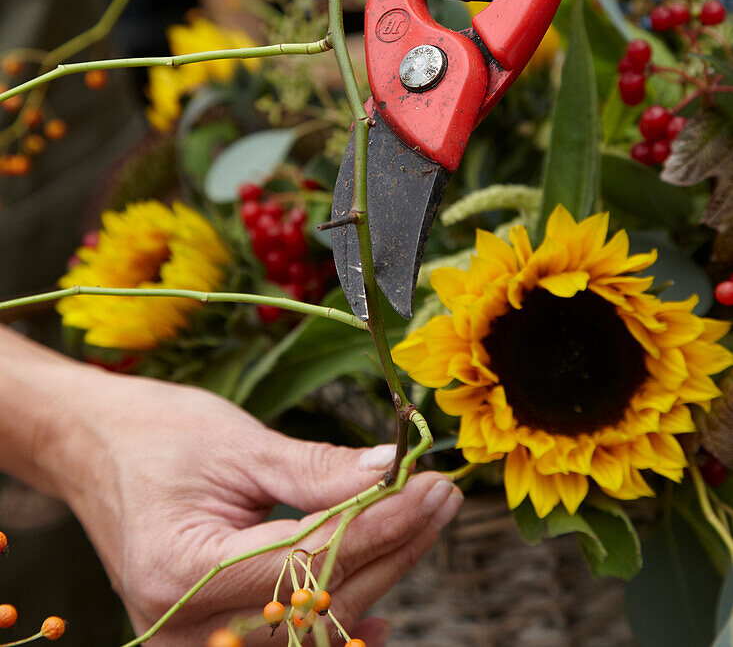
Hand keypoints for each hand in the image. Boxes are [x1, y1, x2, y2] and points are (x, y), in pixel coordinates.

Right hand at [57, 373, 461, 644]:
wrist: (91, 447)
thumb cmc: (155, 432)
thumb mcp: (236, 440)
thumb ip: (314, 468)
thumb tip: (389, 471)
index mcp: (183, 567)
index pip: (309, 557)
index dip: (379, 524)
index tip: (430, 486)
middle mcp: (183, 624)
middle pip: (318, 600)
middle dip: (391, 547)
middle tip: (441, 497)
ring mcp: (191, 639)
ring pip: (312, 624)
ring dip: (376, 576)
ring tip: (422, 523)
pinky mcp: (205, 633)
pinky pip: (285, 638)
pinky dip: (336, 616)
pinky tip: (382, 599)